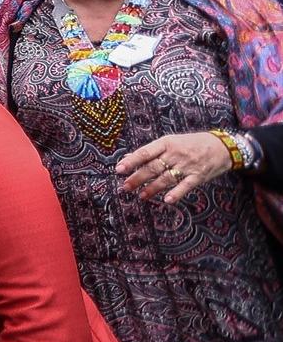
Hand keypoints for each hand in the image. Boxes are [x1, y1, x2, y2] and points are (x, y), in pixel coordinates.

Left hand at [118, 131, 234, 203]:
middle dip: (138, 178)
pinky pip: (186, 186)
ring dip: (152, 188)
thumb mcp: (171, 141)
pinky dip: (177, 193)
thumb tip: (127, 158)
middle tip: (125, 187)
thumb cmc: (192, 143)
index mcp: (167, 143)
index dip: (131, 161)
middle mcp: (176, 154)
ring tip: (140, 196)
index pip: (145, 152)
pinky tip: (167, 200)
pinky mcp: (199, 176)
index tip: (119, 169)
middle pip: (153, 167)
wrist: (223, 146)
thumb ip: (151, 151)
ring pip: (166, 178)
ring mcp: (187, 166)